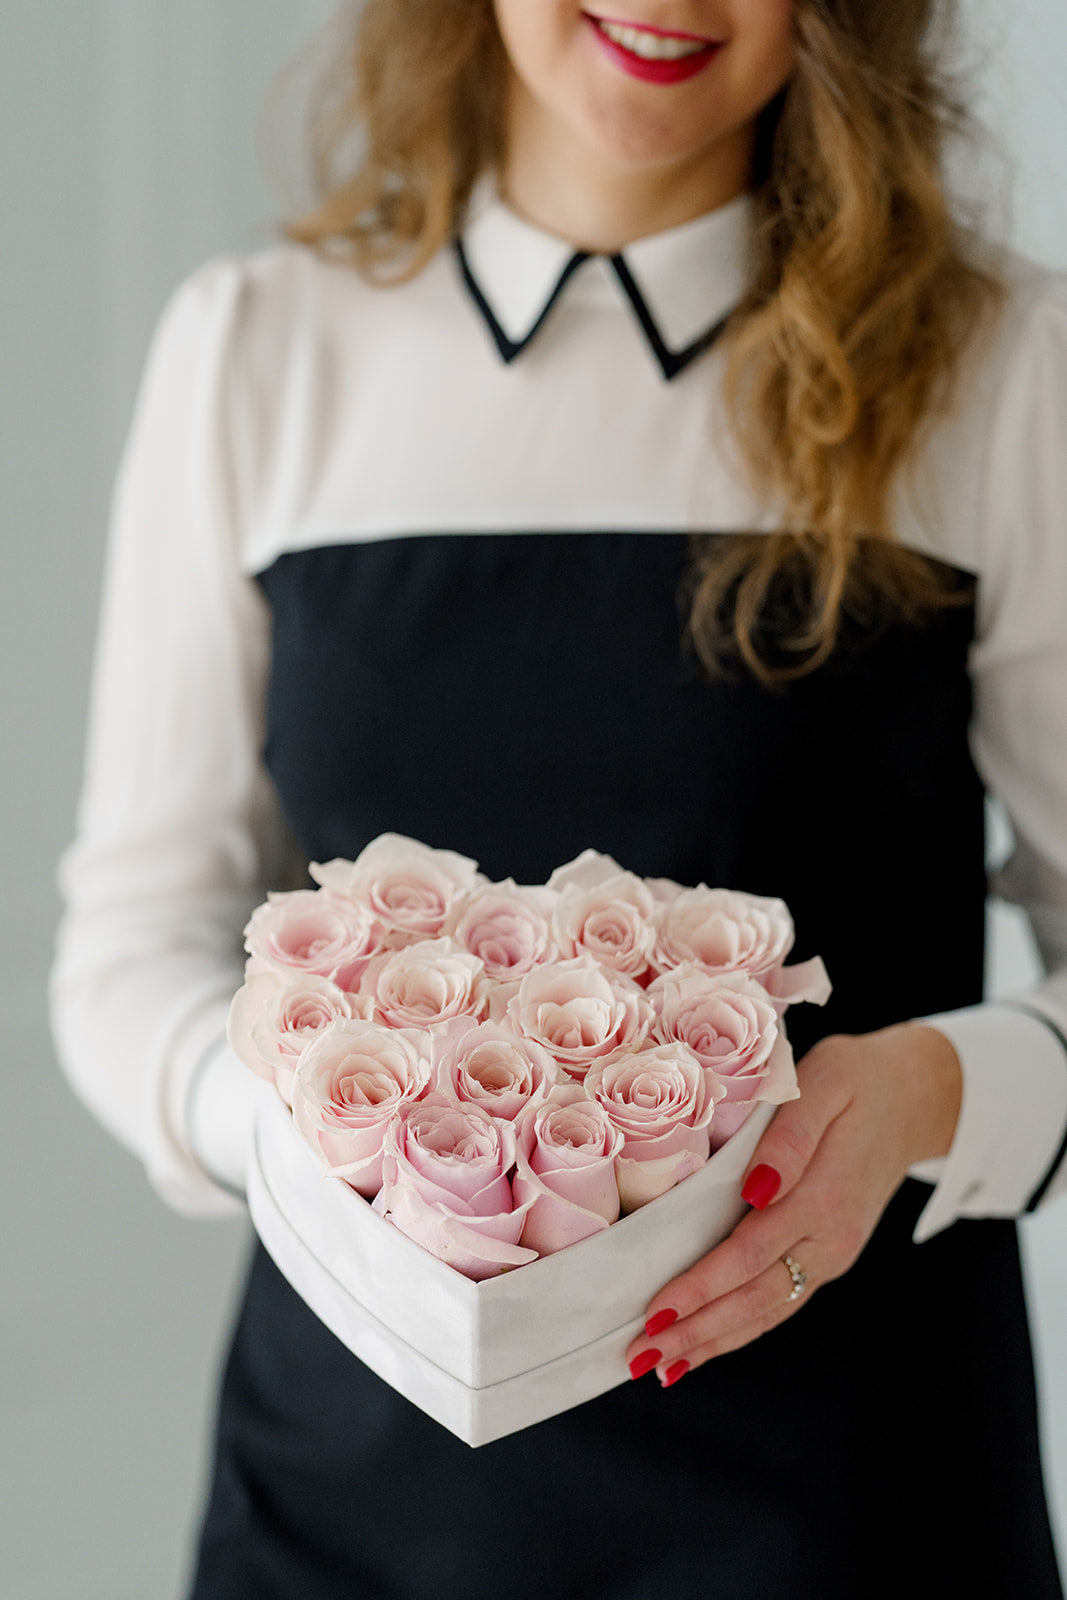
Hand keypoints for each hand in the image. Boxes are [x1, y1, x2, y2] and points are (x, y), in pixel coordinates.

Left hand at [624, 1023, 961, 1385]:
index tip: (657, 1311)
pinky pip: (780, 1301)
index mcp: (825, 1195)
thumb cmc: (857, 1078)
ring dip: (713, 1342)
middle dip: (696, 1331)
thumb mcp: (826, 1082)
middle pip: (754, 1296)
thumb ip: (790, 1137)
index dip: (702, 1286)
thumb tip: (757, 1189)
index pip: (751, 1253)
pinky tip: (706, 1347)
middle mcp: (830, 1238)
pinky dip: (740, 1330)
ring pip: (767, 1310)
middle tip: (639, 1357)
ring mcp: (831, 1253)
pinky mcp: (827, 1256)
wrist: (915, 1096)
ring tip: (663, 1367)